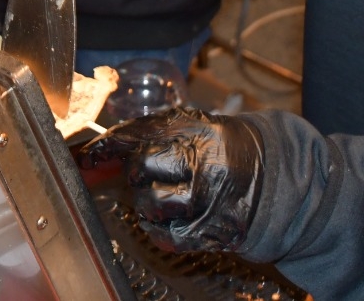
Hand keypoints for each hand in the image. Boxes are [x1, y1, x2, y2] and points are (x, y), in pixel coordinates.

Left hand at [79, 107, 263, 251]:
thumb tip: (101, 152)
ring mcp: (210, 198)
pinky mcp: (214, 231)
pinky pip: (167, 235)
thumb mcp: (198, 128)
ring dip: (146, 203)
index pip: (139, 132)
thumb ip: (154, 134)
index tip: (87, 156)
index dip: (107, 145)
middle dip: (135, 172)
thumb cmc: (227, 152)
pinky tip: (169, 219)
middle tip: (146, 173)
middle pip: (142, 165)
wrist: (276, 179)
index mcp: (198, 129)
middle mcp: (205, 161)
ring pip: (149, 203)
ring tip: (164, 196)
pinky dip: (158, 230)